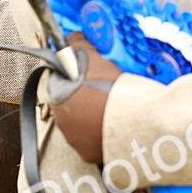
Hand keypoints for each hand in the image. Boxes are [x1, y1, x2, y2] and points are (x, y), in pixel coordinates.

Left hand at [46, 32, 122, 163]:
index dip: (75, 75)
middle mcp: (61, 122)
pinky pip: (94, 142)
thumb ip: (77, 44)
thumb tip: (71, 36)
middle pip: (71, 104)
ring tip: (114, 108)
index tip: (91, 74)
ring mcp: (75, 141)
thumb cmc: (111, 87)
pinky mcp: (90, 155)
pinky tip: (116, 125)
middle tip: (105, 90)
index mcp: (56, 96)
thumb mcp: (92, 56)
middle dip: (84, 97)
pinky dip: (103, 134)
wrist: (135, 120)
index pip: (59, 82)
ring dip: (93, 117)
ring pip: (82, 124)